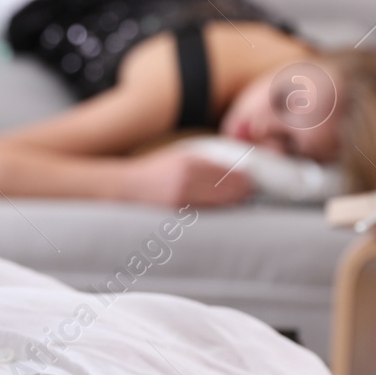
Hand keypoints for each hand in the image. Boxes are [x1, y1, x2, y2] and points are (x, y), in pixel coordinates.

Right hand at [125, 150, 254, 206]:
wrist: (126, 187)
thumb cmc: (154, 172)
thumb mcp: (179, 158)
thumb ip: (204, 163)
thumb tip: (234, 170)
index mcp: (189, 163)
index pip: (228, 173)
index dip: (244, 180)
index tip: (250, 182)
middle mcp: (187, 181)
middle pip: (229, 190)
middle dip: (242, 193)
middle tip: (249, 195)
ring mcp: (182, 200)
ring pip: (220, 204)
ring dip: (231, 204)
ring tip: (238, 203)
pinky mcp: (176, 216)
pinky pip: (205, 215)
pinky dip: (216, 212)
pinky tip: (219, 211)